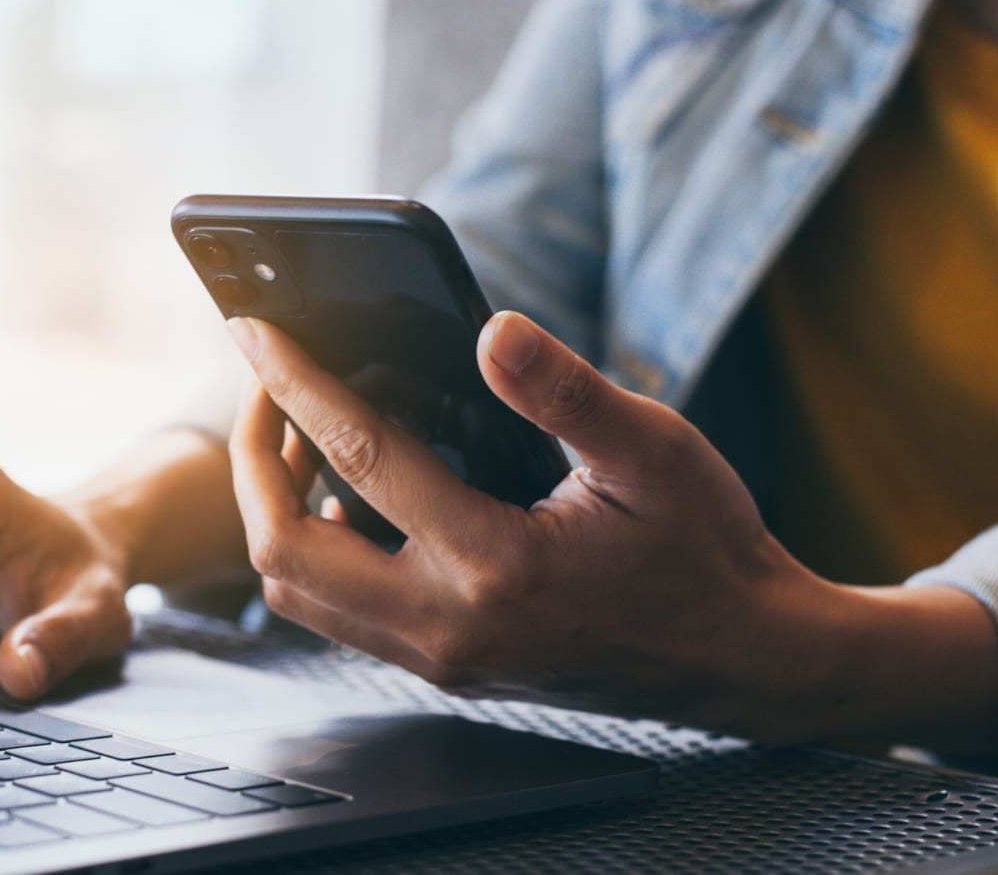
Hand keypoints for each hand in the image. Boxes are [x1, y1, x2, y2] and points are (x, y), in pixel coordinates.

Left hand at [225, 312, 997, 747]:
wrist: (746, 661)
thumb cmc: (707, 552)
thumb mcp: (655, 453)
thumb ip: (567, 391)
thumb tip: (491, 330)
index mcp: (496, 564)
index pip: (360, 458)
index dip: (297, 383)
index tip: (254, 331)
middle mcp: (449, 626)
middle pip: (285, 550)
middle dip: (252, 461)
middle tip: (267, 389)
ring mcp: (441, 657)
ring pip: (300, 593)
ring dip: (275, 512)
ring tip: (296, 437)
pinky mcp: (447, 667)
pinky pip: (339, 613)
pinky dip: (315, 552)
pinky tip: (346, 501)